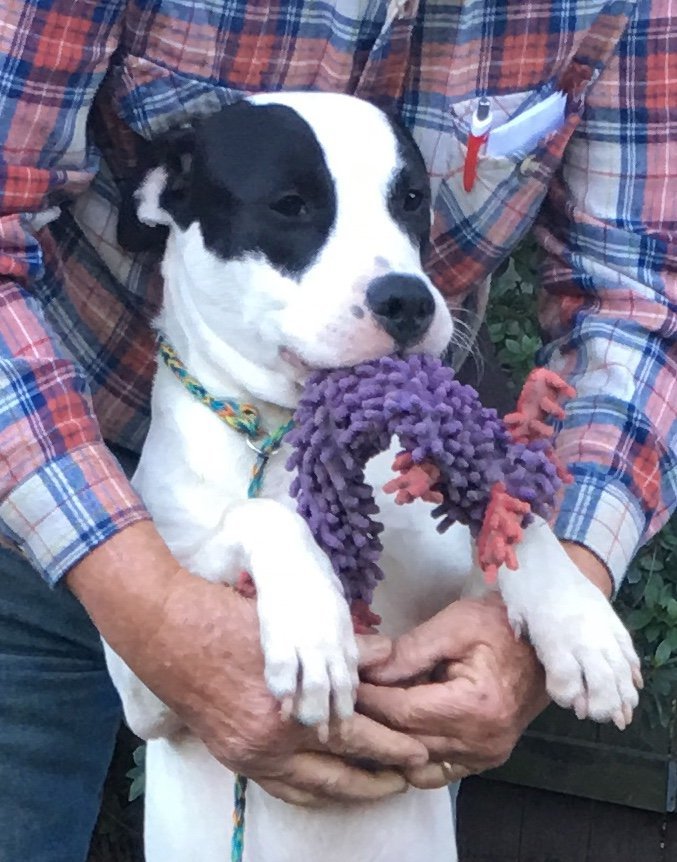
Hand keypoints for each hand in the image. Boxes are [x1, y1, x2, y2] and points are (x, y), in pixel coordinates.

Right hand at [67, 522, 428, 806]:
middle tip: (410, 775)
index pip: (354, 737)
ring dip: (349, 790)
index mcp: (287, 710)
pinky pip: (281, 788)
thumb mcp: (288, 629)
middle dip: (379, 776)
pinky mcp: (235, 756)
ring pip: (312, 788)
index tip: (419, 749)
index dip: (390, 744)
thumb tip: (386, 654)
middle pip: (338, 772)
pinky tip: (328, 789)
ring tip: (379, 786)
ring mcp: (249, 756)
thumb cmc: (225, 620)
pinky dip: (311, 792)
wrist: (164, 633)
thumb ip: (339, 648)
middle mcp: (270, 744)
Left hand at [359, 593, 548, 787]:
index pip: (403, 712)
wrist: (544, 644)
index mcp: (476, 706)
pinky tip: (394, 733)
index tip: (343, 684)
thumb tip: (368, 670)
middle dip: (371, 720)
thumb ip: (410, 650)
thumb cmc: (499, 626)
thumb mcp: (454, 624)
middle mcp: (482, 742)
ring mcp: (485, 757)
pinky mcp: (484, 761)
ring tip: (365, 714)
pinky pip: (435, 771)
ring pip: (416, 761)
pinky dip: (411, 755)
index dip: (368, 699)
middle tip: (343, 700)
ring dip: (387, 740)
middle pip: (406, 740)